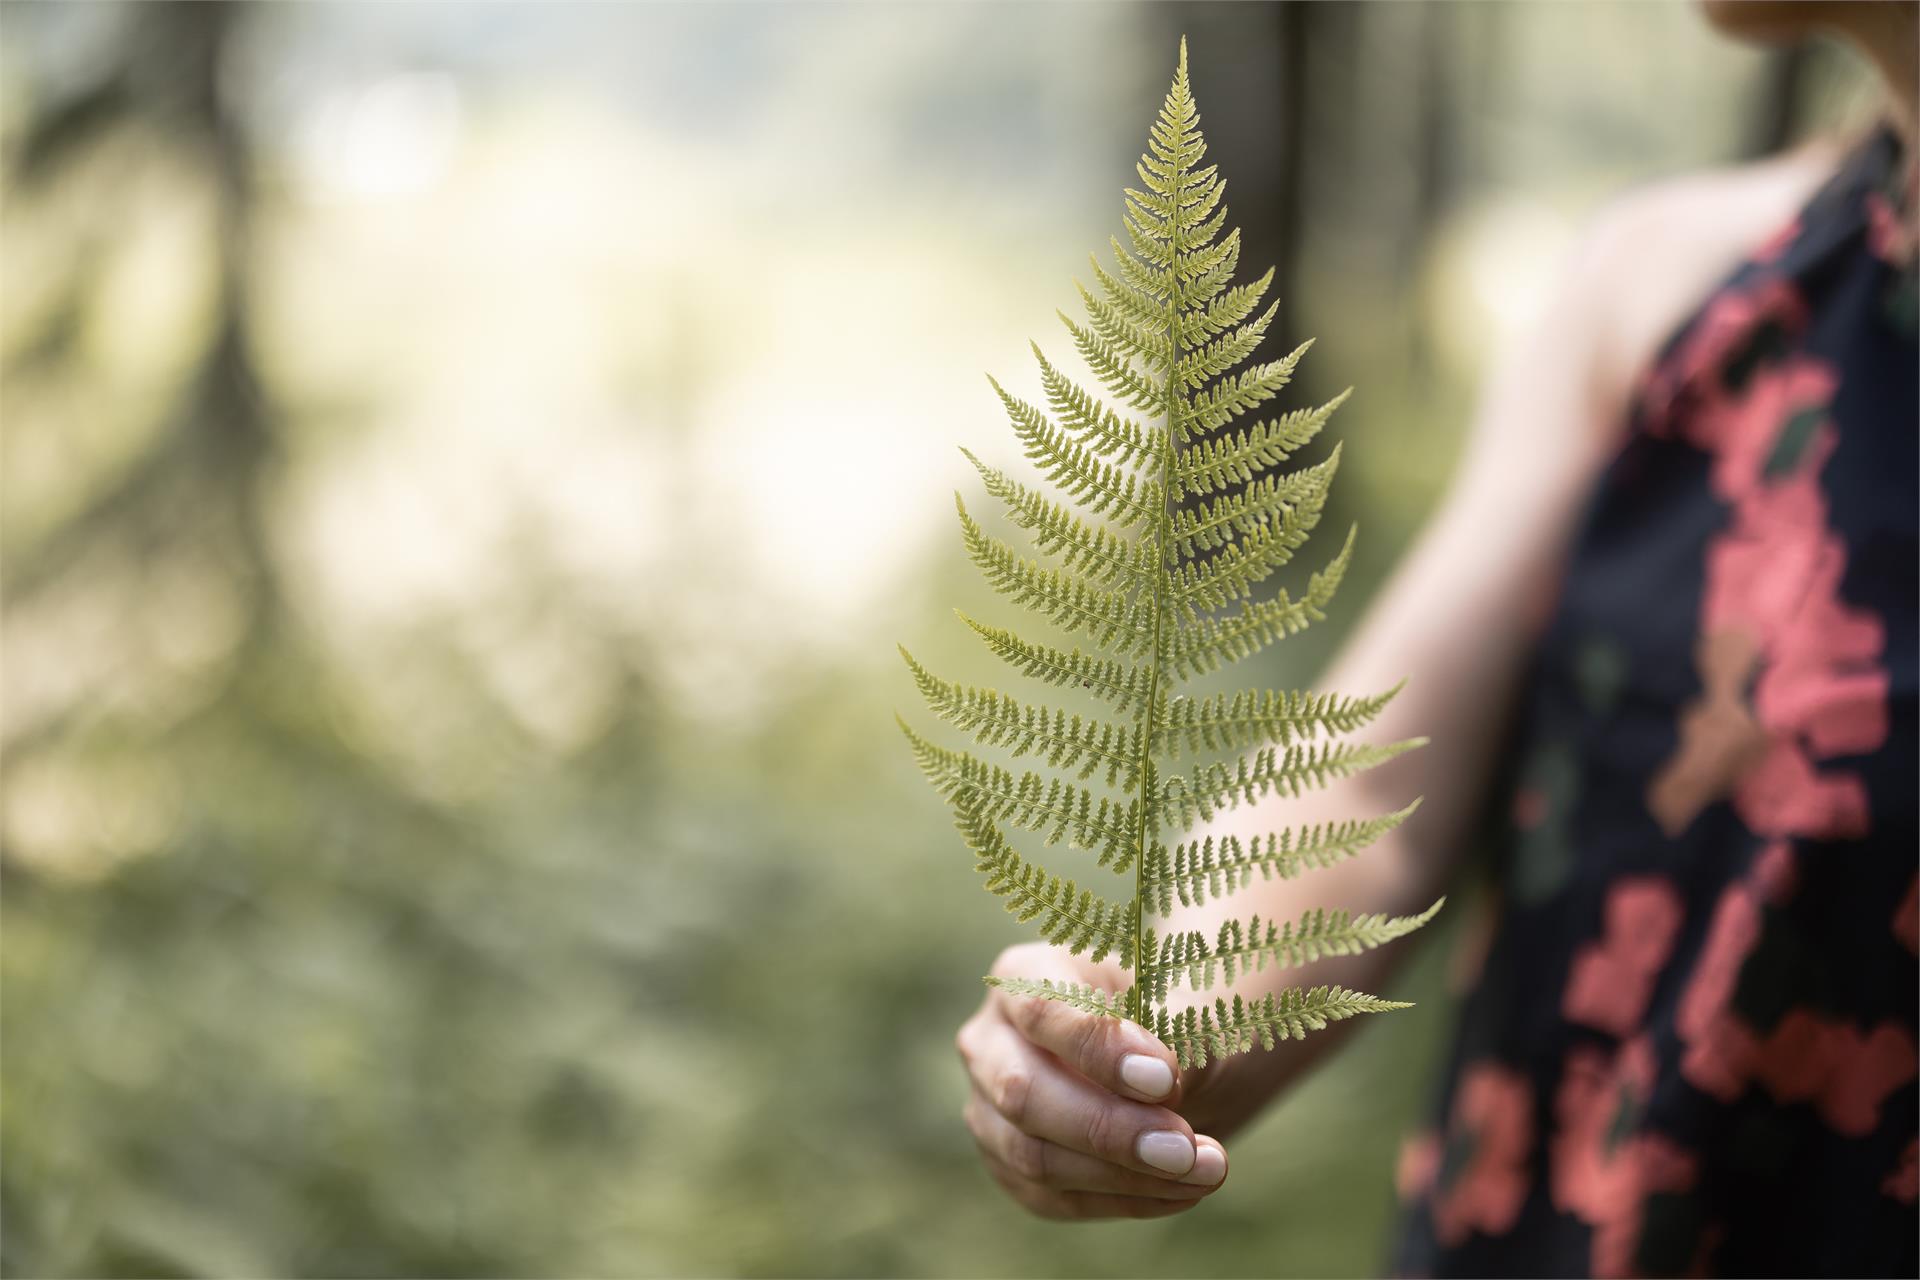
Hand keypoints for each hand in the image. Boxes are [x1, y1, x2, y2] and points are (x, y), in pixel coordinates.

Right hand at [955, 942, 1229, 1219]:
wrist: (1171, 1067)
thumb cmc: (1175, 1020)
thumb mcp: (1185, 1010)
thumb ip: (1173, 1039)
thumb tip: (1160, 1090)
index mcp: (1023, 976)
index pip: (1041, 1011)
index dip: (1099, 1050)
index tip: (1165, 1080)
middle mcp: (990, 1041)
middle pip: (1022, 1093)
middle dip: (1108, 1127)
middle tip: (1184, 1148)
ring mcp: (989, 1109)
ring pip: (1033, 1157)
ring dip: (1125, 1175)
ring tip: (1206, 1169)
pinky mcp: (1009, 1167)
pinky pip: (1055, 1198)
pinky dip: (1125, 1200)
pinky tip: (1184, 1189)